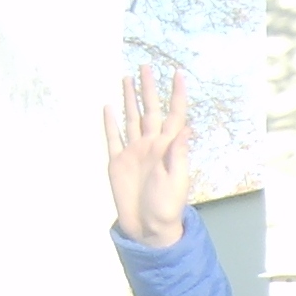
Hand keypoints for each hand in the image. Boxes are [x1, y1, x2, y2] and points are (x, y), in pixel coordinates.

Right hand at [102, 66, 192, 250]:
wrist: (148, 227)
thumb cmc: (167, 207)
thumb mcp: (177, 181)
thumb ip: (179, 154)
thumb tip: (187, 127)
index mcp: (168, 148)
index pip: (174, 115)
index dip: (176, 95)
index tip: (177, 74)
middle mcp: (151, 145)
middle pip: (149, 110)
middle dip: (148, 89)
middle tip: (146, 67)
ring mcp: (133, 152)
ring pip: (131, 119)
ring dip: (129, 99)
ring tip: (126, 78)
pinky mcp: (117, 162)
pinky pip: (112, 137)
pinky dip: (110, 122)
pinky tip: (108, 107)